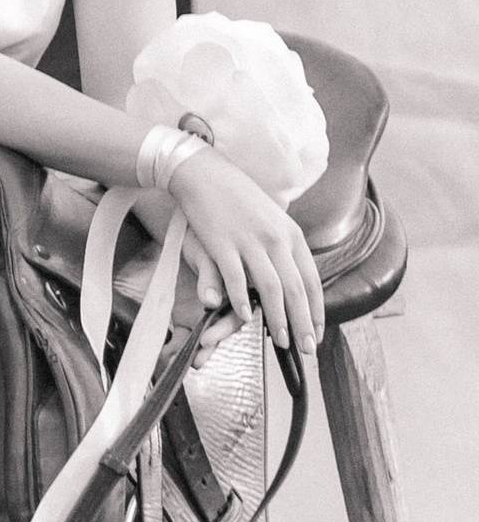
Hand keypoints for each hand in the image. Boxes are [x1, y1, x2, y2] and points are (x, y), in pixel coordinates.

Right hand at [167, 147, 324, 353]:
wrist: (204, 173)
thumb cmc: (238, 198)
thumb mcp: (271, 219)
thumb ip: (284, 248)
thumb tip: (296, 276)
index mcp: (291, 235)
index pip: (311, 280)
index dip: (316, 310)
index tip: (317, 333)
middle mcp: (276, 239)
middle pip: (296, 288)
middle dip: (304, 323)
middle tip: (307, 348)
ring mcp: (250, 241)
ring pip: (271, 287)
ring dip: (278, 318)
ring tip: (282, 341)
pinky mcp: (223, 244)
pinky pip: (236, 279)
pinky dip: (242, 301)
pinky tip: (246, 318)